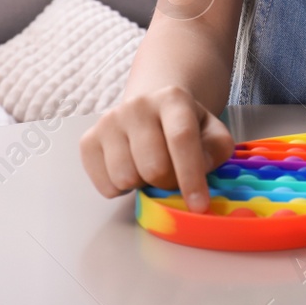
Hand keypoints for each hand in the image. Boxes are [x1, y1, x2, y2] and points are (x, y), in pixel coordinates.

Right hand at [78, 84, 235, 212]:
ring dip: (142, 185)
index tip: (199, 206)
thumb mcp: (211, 132)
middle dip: (167, 182)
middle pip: (153, 166)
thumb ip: (216, 149)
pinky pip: (105, 186)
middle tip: (172, 176)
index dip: (191, 176)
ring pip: (126, 178)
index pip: (180, 139)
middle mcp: (137, 106)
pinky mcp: (89, 141)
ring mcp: (109, 122)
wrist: (149, 110)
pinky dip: (120, 189)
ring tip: (148, 168)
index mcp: (172, 98)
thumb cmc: (182, 126)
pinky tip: (130, 169)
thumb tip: (200, 169)